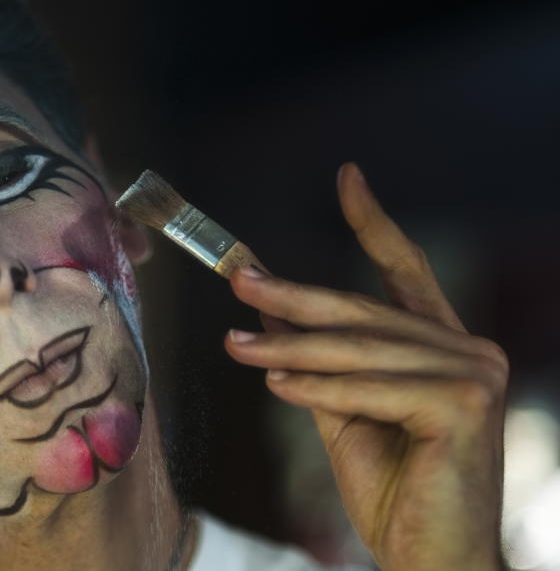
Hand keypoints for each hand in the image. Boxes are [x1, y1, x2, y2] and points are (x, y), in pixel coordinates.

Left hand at [223, 163, 507, 570]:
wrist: (430, 559)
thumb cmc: (392, 490)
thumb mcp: (344, 413)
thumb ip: (320, 364)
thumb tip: (270, 316)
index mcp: (444, 347)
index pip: (406, 272)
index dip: (374, 223)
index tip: (347, 177)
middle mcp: (469, 351)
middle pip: (364, 312)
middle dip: (294, 297)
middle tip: (239, 280)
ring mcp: (474, 376)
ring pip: (359, 351)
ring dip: (289, 347)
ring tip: (236, 343)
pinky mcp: (465, 408)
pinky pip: (371, 389)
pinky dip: (320, 389)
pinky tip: (275, 383)